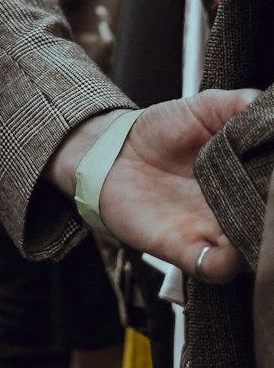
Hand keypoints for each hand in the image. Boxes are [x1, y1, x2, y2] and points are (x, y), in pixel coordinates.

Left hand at [59, 90, 258, 282]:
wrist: (114, 151)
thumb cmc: (162, 131)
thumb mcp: (202, 108)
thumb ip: (237, 105)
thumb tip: (269, 105)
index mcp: (246, 177)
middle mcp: (235, 209)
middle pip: (267, 224)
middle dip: (272, 218)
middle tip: (272, 201)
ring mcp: (212, 232)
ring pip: (248, 253)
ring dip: (256, 247)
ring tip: (260, 228)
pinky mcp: (184, 247)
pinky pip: (211, 268)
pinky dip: (223, 266)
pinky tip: (229, 254)